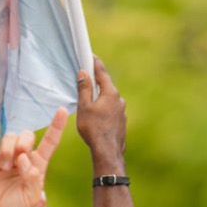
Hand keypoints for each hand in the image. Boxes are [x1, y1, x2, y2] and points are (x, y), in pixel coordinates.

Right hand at [0, 109, 67, 206]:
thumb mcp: (30, 199)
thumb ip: (32, 180)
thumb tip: (26, 160)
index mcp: (37, 166)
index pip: (49, 143)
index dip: (56, 127)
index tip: (63, 111)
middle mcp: (22, 158)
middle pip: (27, 136)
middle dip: (24, 142)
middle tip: (18, 159)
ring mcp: (5, 157)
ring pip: (9, 137)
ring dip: (8, 149)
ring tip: (4, 167)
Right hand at [77, 57, 126, 171]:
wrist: (108, 151)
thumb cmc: (94, 129)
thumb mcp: (84, 106)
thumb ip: (84, 88)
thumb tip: (84, 73)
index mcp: (110, 93)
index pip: (102, 72)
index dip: (95, 62)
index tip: (90, 54)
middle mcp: (119, 100)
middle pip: (106, 85)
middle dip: (96, 79)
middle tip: (87, 73)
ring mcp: (122, 111)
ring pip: (109, 98)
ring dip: (100, 94)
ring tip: (89, 96)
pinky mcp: (122, 121)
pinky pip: (111, 108)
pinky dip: (104, 106)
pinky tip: (97, 112)